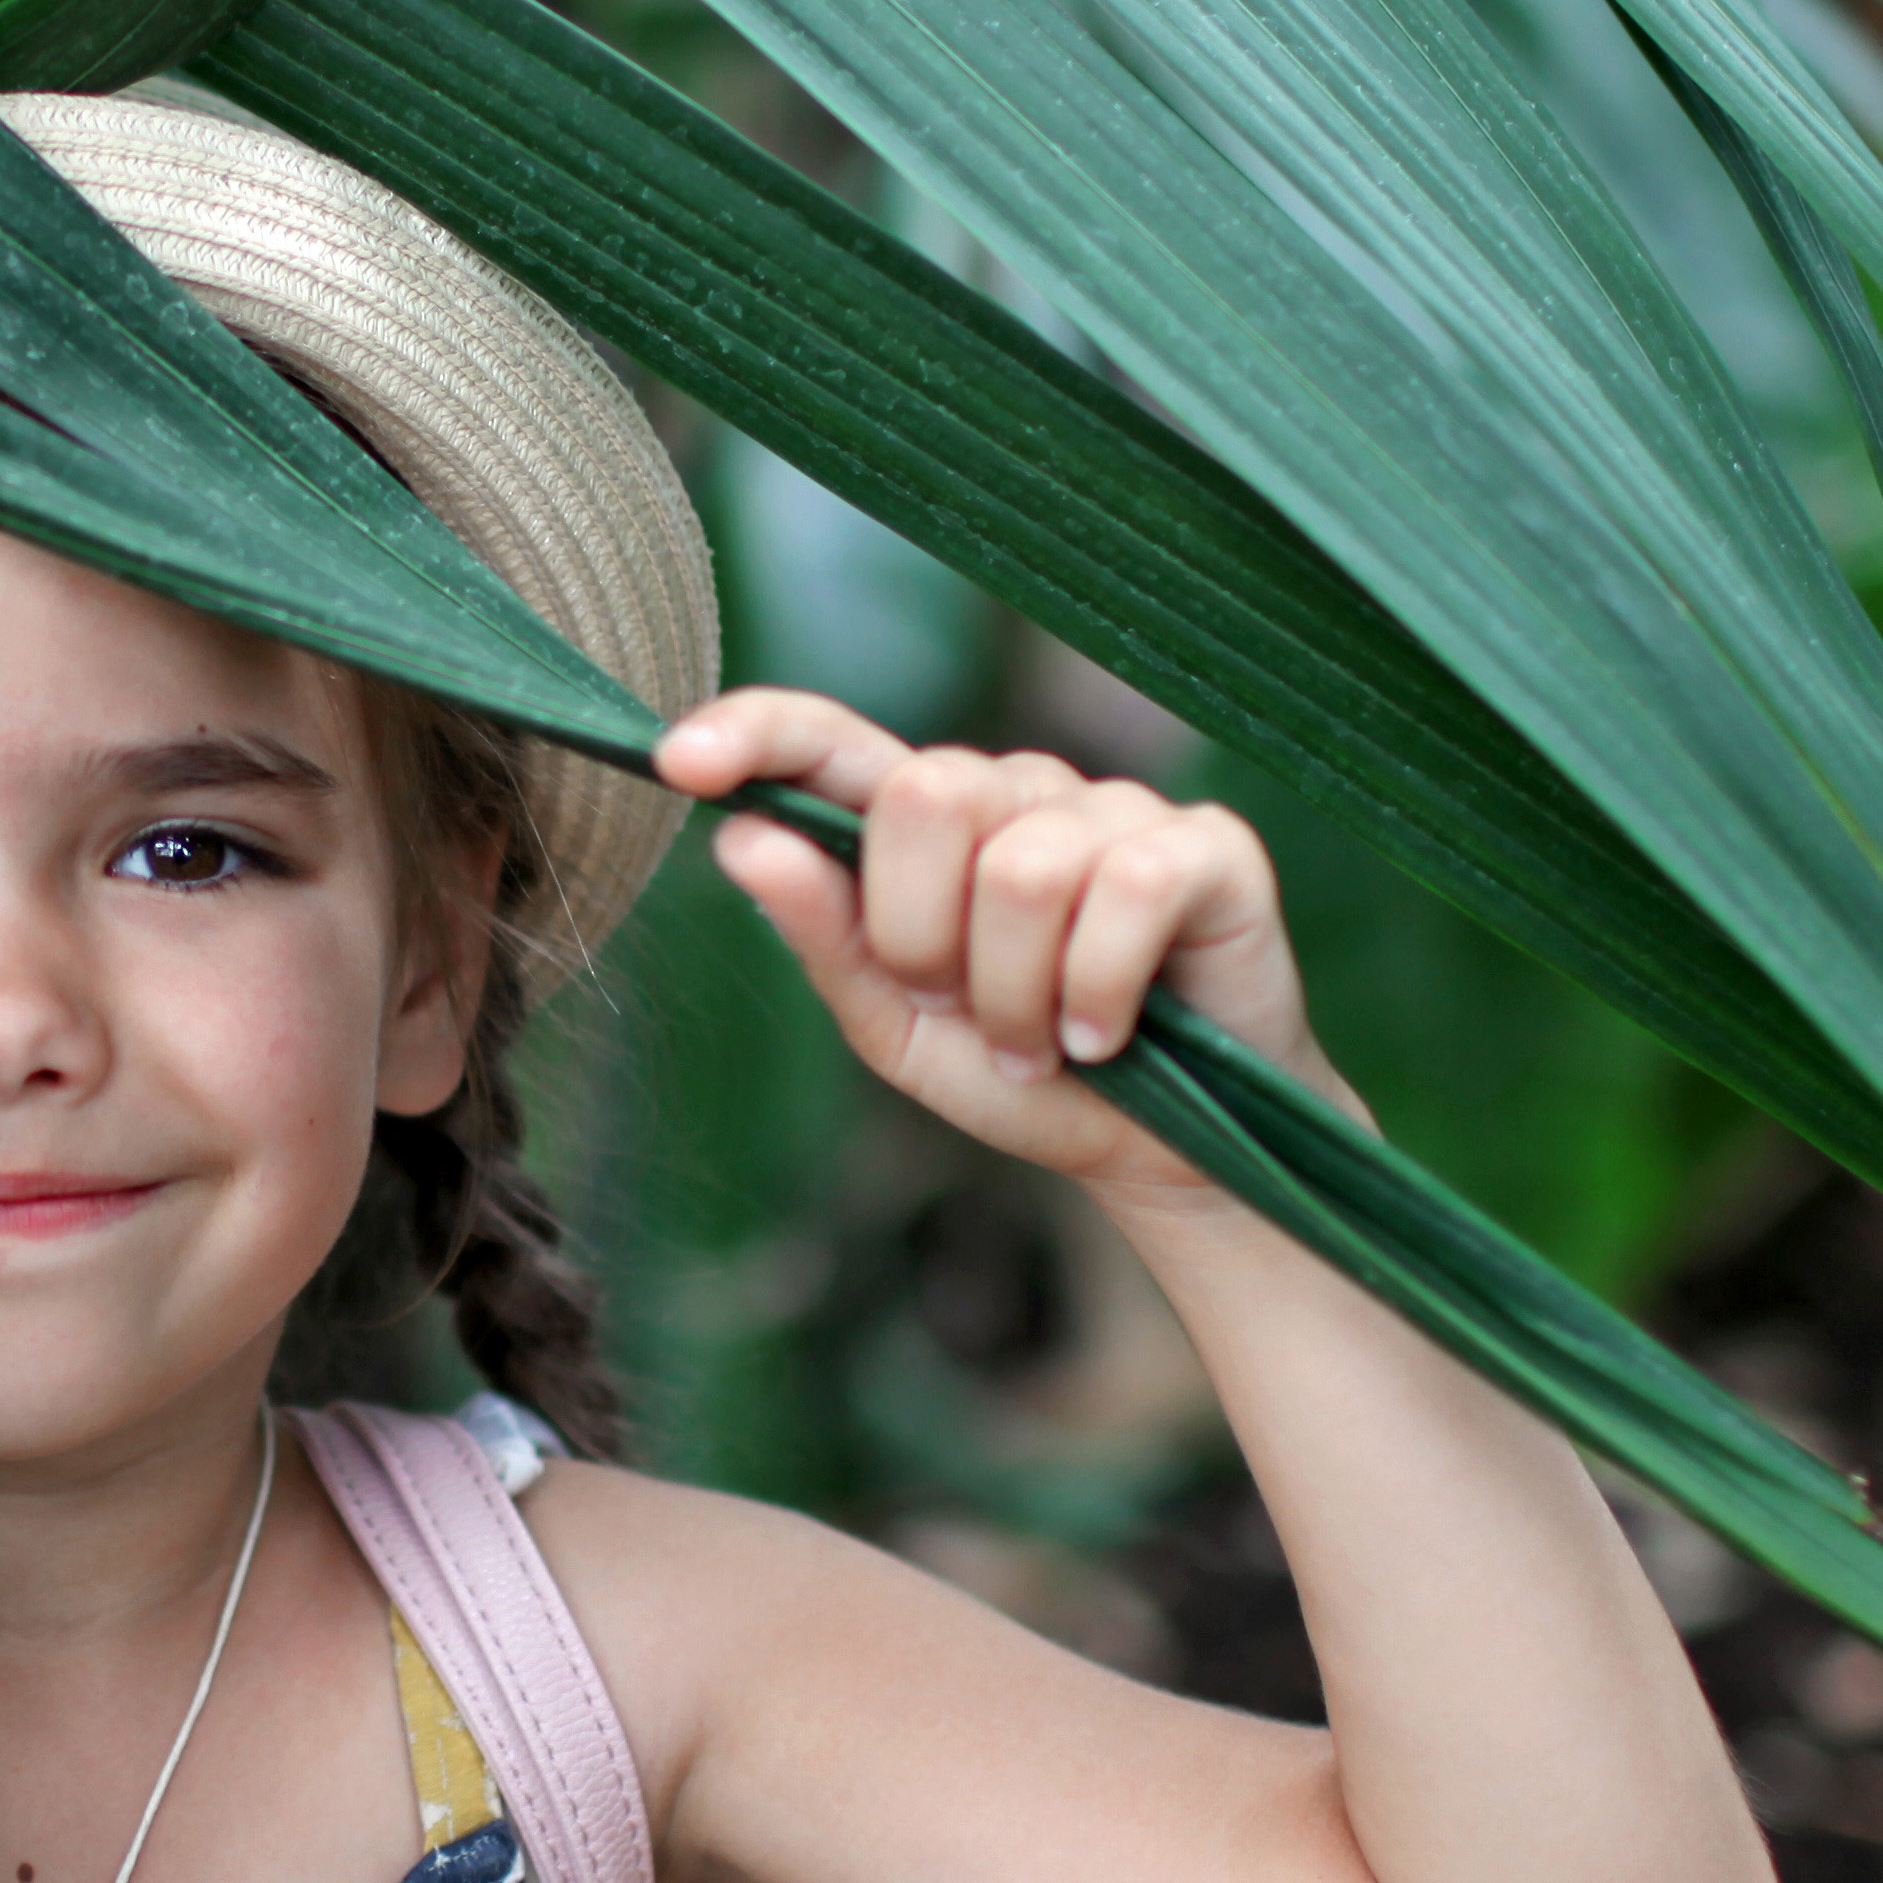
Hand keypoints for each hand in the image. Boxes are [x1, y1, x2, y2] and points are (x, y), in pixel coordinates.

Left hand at [653, 689, 1353, 1208]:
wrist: (1166, 1152)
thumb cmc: (1026, 1076)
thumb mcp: (899, 1027)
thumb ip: (826, 936)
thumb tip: (741, 838)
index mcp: (925, 827)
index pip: (830, 738)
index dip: (758, 730)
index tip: (677, 761)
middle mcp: (1017, 792)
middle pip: (925, 797)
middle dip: (925, 938)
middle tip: (969, 1013)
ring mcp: (1114, 809)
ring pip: (1021, 868)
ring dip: (1020, 995)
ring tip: (1045, 1042)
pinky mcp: (1205, 844)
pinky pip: (1123, 888)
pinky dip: (1100, 991)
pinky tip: (1108, 1033)